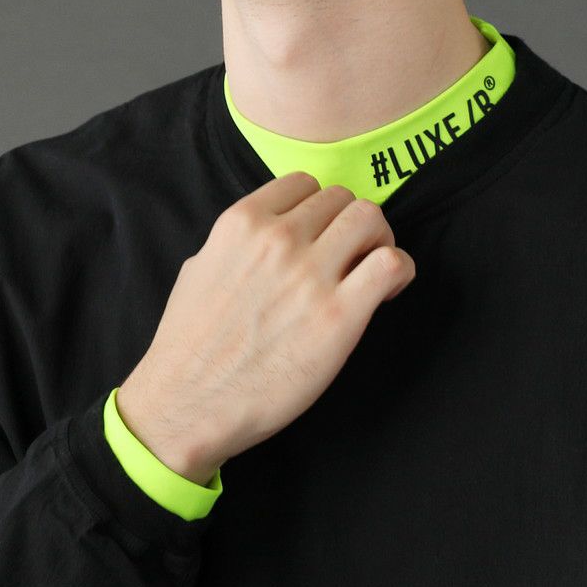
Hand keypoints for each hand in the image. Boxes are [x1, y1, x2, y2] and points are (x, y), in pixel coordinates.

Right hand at [115, 171, 414, 482]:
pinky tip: (385, 291)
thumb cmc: (189, 345)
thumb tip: (270, 234)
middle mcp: (278, 239)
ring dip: (378, 238)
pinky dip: (399, 269)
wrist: (187, 405)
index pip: (303, 182)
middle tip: (350, 255)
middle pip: (341, 197)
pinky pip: (392, 264)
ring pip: (370, 217)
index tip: (321, 233)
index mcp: (241, 222)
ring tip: (370, 268)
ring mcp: (310, 274)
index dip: (318, 207)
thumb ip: (238, 241)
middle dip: (348, 223)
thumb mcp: (200, 267)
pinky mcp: (339, 315)